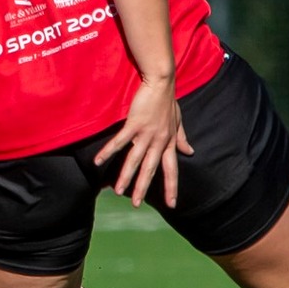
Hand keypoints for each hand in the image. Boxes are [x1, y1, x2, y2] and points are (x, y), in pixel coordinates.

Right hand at [93, 75, 192, 207]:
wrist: (162, 82)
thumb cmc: (168, 100)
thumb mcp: (178, 121)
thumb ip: (182, 138)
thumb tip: (190, 152)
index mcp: (169, 142)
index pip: (171, 170)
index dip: (171, 187)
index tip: (172, 204)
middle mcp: (159, 141)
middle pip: (150, 170)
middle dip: (142, 188)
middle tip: (136, 205)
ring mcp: (146, 134)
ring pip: (135, 160)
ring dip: (125, 177)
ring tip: (117, 192)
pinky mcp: (134, 124)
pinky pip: (119, 142)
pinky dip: (108, 152)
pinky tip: (98, 162)